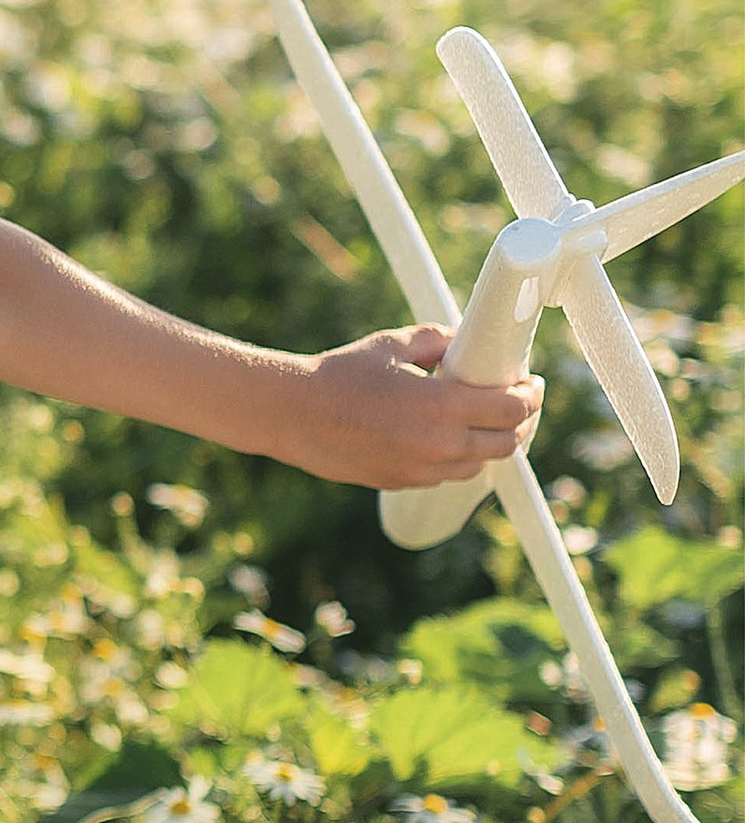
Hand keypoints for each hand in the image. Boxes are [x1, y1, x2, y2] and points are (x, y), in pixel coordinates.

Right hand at [283, 324, 541, 489]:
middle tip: (517, 402)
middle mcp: (437, 444)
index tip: (532, 384)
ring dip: (489, 443)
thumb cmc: (339, 374)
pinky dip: (458, 457)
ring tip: (484, 421)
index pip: (512, 408)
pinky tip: (448, 438)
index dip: (531, 395)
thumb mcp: (392, 345)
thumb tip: (465, 340)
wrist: (291, 414)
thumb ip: (437, 340)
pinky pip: (447, 474)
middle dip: (520, 422)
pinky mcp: (402, 482)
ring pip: (479, 464)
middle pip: (506, 443)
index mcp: (441, 405)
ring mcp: (420, 469)